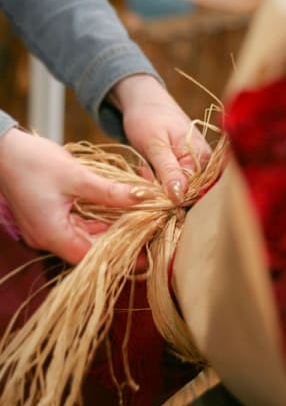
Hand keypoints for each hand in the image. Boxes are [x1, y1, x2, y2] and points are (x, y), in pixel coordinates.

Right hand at [0, 128, 148, 264]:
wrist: (0, 148)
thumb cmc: (32, 161)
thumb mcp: (77, 176)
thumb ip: (110, 191)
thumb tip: (143, 198)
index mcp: (52, 234)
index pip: (92, 258)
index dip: (121, 257)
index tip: (147, 255)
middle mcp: (48, 238)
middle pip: (92, 250)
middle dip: (121, 243)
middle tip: (150, 237)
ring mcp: (48, 229)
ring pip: (88, 238)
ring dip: (113, 230)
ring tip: (142, 225)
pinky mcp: (50, 218)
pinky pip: (80, 226)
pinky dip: (100, 221)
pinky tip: (121, 213)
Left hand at [110, 75, 211, 203]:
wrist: (144, 101)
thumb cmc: (148, 117)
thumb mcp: (155, 145)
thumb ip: (168, 172)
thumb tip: (179, 198)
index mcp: (203, 157)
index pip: (192, 191)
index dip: (169, 195)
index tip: (149, 188)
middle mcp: (205, 163)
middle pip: (187, 192)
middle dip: (163, 190)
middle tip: (145, 174)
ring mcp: (197, 165)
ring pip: (178, 189)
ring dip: (158, 185)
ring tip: (146, 167)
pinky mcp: (186, 166)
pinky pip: (174, 183)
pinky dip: (159, 180)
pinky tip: (149, 168)